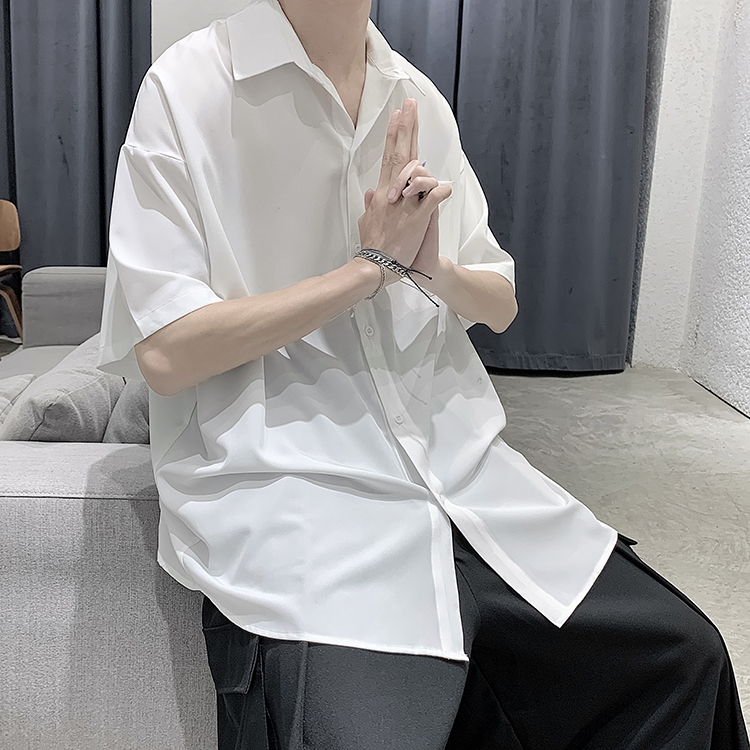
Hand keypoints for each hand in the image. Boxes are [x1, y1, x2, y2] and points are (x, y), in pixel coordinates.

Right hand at [358, 98, 451, 282]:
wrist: (375, 267)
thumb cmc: (373, 247)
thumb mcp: (367, 222)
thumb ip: (371, 206)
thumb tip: (371, 193)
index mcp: (383, 194)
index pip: (388, 158)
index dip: (393, 135)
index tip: (397, 116)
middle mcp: (393, 195)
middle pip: (400, 155)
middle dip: (405, 128)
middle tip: (410, 104)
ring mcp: (406, 206)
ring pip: (416, 172)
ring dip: (420, 156)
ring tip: (421, 143)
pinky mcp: (418, 220)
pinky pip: (433, 201)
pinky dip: (440, 192)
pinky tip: (447, 187)